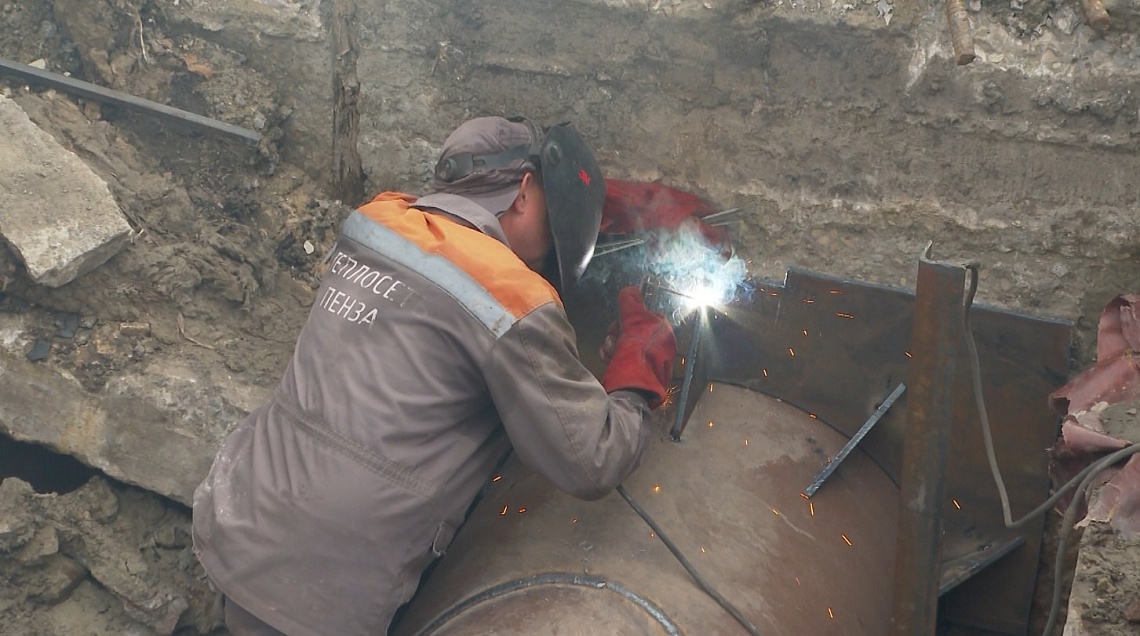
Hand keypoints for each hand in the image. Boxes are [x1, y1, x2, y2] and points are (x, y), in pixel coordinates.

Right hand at [600, 287, 676, 407]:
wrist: (632, 390)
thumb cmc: (637, 354)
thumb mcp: (634, 322)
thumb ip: (632, 303)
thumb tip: (630, 289)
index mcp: (665, 335)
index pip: (647, 316)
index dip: (631, 315)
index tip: (620, 319)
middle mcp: (659, 349)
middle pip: (634, 330)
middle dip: (619, 331)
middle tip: (612, 336)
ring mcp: (648, 364)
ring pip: (625, 344)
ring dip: (613, 344)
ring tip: (610, 352)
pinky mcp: (636, 375)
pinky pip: (622, 359)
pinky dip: (612, 356)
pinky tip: (607, 359)